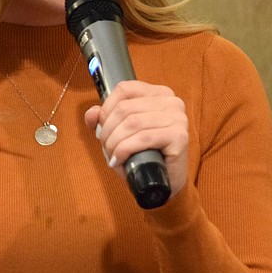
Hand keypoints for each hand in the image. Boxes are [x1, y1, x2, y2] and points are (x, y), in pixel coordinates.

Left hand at [84, 80, 188, 195]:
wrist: (163, 183)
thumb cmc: (142, 156)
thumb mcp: (119, 134)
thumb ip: (103, 119)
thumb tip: (92, 113)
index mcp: (158, 93)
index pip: (124, 89)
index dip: (106, 109)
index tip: (100, 127)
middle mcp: (171, 101)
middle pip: (125, 108)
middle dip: (108, 130)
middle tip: (106, 146)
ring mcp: (178, 118)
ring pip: (132, 123)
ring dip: (114, 142)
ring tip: (112, 155)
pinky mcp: (179, 136)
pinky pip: (142, 138)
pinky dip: (124, 150)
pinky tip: (118, 160)